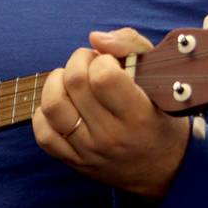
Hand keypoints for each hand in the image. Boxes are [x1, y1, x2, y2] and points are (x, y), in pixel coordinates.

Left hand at [32, 27, 189, 198]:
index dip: (102, 59)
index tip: (111, 63)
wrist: (164, 169)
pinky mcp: (73, 162)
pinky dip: (45, 113)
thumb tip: (95, 38)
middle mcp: (111, 137)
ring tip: (72, 81)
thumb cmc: (161, 116)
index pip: (102, 77)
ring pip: (52, 105)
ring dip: (57, 82)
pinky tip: (63, 105)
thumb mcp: (160, 77)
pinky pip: (43, 134)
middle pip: (74, 83)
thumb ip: (131, 45)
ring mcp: (89, 151)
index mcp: (138, 116)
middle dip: (79, 61)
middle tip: (92, 64)